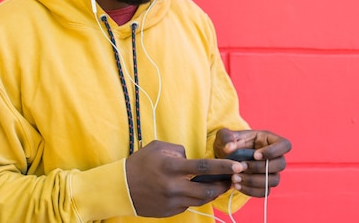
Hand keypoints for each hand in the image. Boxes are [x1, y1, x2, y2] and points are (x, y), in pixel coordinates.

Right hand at [125, 140, 244, 216]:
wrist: (120, 188)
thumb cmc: (139, 163)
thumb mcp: (157, 147)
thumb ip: (179, 150)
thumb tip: (191, 159)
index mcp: (172, 167)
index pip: (204, 166)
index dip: (224, 167)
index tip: (238, 166)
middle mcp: (174, 186)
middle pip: (208, 189)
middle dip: (224, 184)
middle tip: (234, 178)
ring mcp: (172, 201)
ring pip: (201, 200)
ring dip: (213, 192)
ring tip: (220, 185)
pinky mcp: (170, 211)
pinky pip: (189, 205)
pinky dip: (195, 198)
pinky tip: (196, 191)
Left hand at [214, 128, 291, 196]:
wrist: (223, 158)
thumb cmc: (228, 143)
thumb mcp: (223, 136)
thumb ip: (226, 138)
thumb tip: (230, 148)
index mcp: (269, 140)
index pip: (284, 145)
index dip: (273, 151)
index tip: (255, 155)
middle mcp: (274, 156)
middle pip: (280, 164)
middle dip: (259, 168)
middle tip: (240, 167)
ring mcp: (271, 172)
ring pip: (273, 180)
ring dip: (254, 180)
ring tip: (235, 177)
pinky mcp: (264, 184)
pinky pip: (264, 191)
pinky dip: (250, 190)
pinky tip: (237, 186)